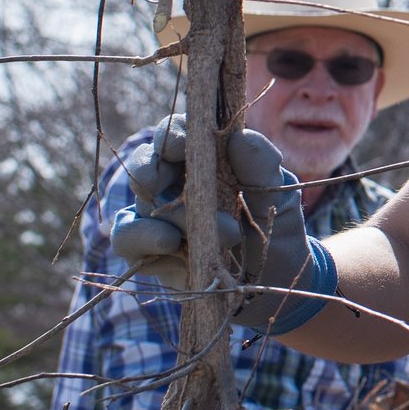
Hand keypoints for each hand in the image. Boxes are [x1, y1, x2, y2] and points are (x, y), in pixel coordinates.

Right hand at [108, 117, 330, 327]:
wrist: (277, 275)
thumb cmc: (275, 223)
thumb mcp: (280, 193)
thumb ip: (262, 163)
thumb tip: (238, 136)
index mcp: (205, 161)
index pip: (178, 134)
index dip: (172, 134)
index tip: (178, 145)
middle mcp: (175, 184)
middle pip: (145, 164)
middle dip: (147, 169)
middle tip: (153, 182)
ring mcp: (158, 217)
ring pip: (135, 204)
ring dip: (160, 215)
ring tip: (181, 234)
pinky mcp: (150, 250)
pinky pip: (128, 240)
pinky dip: (143, 238)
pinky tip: (170, 244)